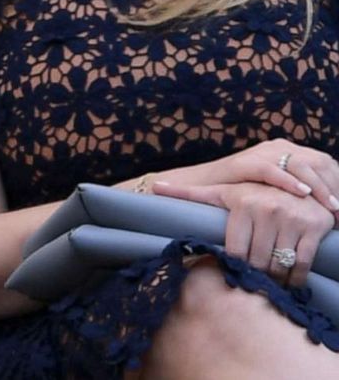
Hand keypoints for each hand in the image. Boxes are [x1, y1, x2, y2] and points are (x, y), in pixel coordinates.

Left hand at [155, 179, 336, 287]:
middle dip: (254, 276)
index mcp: (242, 202)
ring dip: (274, 281)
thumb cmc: (251, 192)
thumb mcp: (222, 190)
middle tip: (251, 283)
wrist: (298, 183)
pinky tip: (289, 282)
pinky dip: (295, 278)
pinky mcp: (314, 227)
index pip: (234, 250)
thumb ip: (189, 193)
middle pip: (256, 260)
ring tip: (268, 285)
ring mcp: (293, 218)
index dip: (234, 266)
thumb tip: (153, 186)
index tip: (233, 273)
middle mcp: (268, 208)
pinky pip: (301, 263)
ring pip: (279, 264)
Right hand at [169, 140, 338, 212]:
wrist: (198, 188)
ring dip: (319, 187)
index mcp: (288, 152)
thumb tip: (330, 214)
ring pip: (301, 164)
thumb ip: (298, 195)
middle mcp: (277, 148)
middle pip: (319, 162)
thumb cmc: (238, 196)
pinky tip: (303, 195)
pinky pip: (272, 169)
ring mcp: (260, 153)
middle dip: (334, 187)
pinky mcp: (244, 163)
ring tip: (331, 207)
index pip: (325, 164)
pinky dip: (290, 182)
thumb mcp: (275, 192)